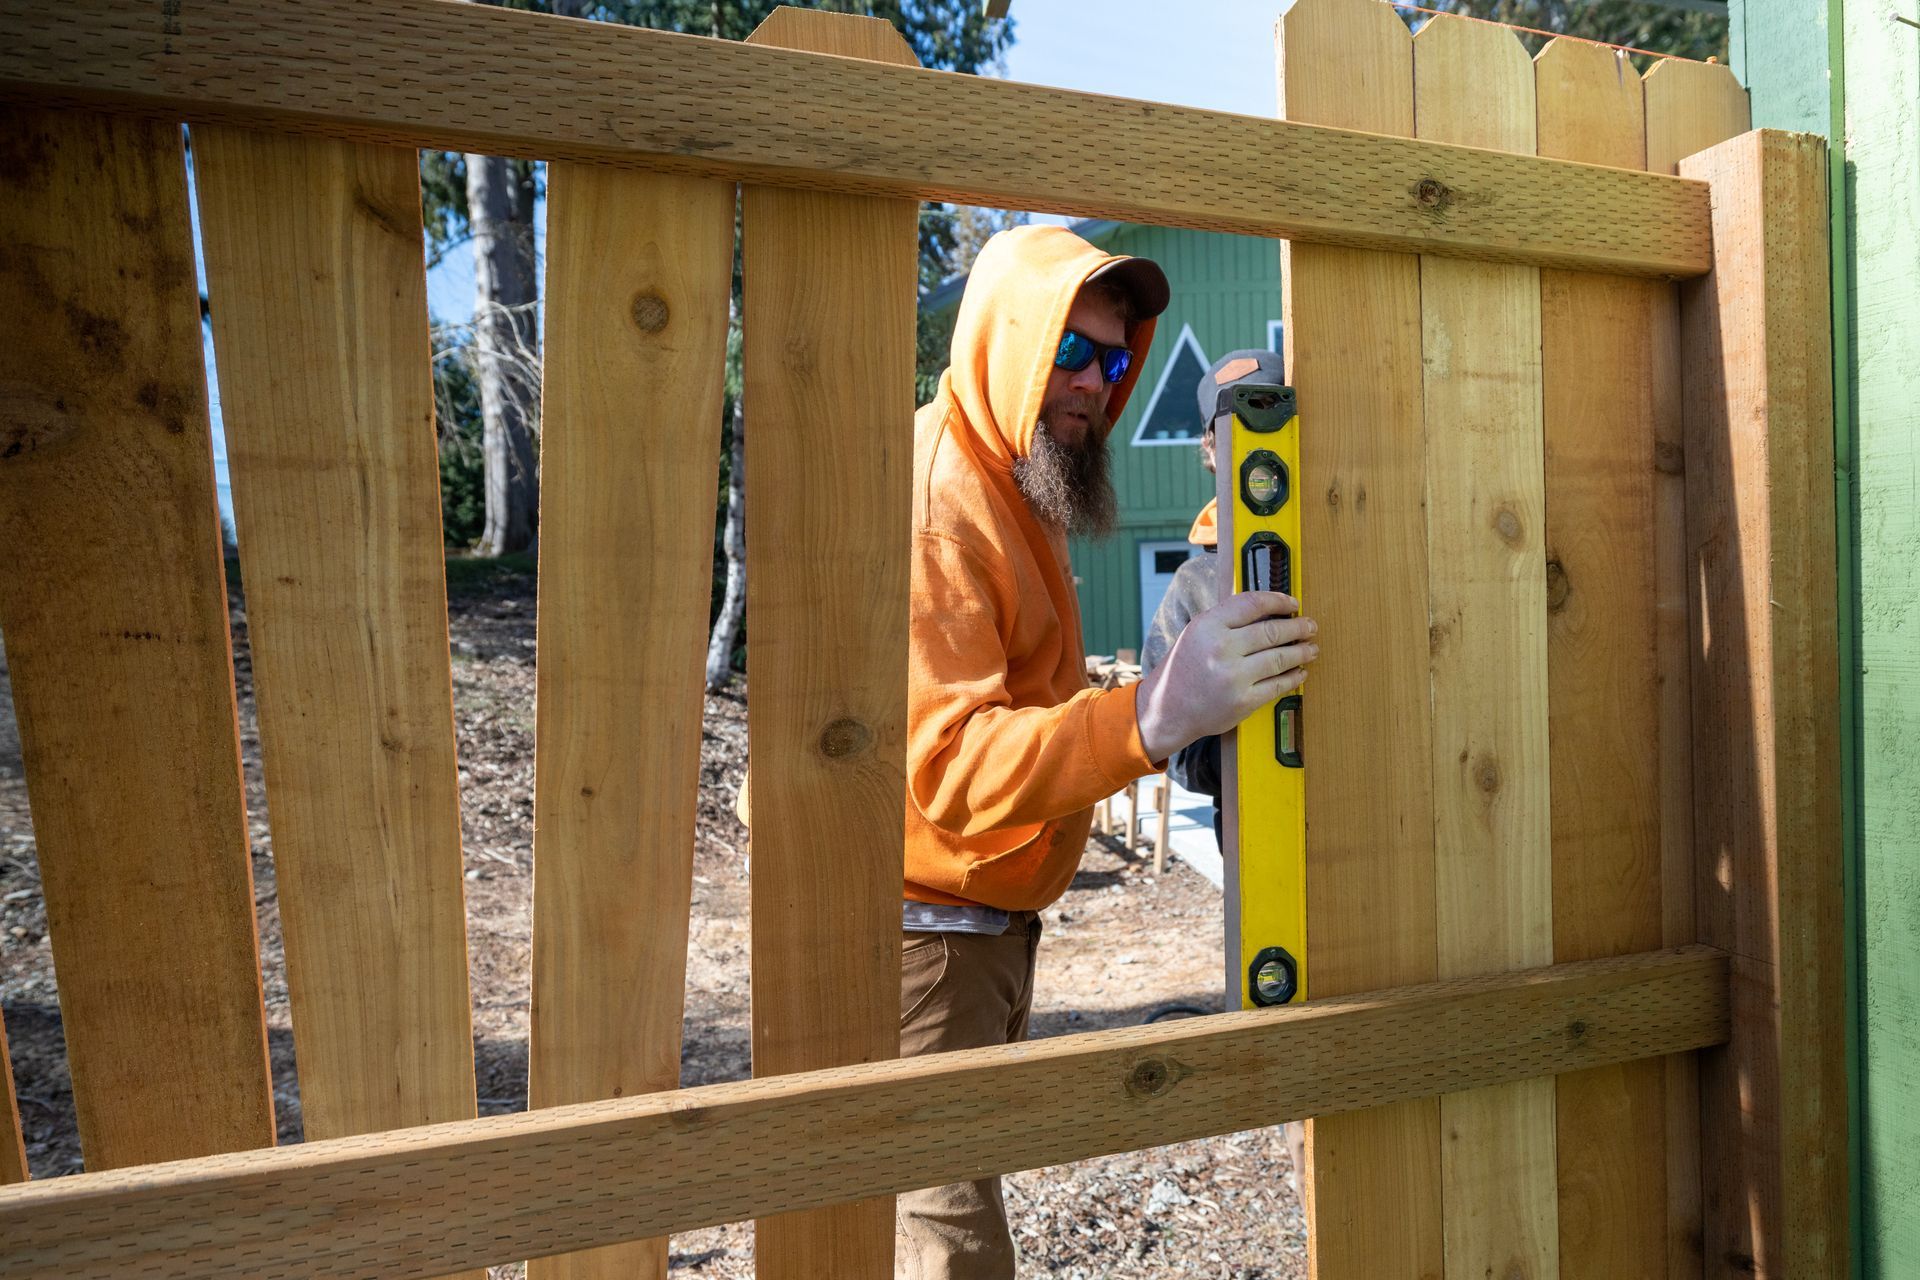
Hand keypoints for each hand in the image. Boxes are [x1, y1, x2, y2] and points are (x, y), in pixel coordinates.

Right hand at [1133, 591, 1318, 762]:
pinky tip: (1300, 672)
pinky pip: (1278, 685)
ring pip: (1280, 658)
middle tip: (1310, 626)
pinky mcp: (1243, 702)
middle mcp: (1220, 649)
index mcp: (1207, 626)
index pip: (1253, 603)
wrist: (1167, 709)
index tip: (1293, 603)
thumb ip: (1228, 620)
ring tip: (1311, 648)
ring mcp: (1233, 677)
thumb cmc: (1184, 669)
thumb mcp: (1196, 633)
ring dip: (1301, 652)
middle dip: (1298, 627)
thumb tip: (1270, 609)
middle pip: (1272, 631)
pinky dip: (1293, 677)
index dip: (1279, 601)